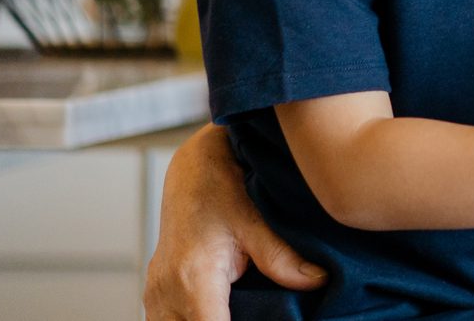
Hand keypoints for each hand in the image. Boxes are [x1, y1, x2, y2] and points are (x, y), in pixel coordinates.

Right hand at [144, 124, 326, 320]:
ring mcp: (155, 294)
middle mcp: (167, 292)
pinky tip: (223, 312)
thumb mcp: (255, 221)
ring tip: (246, 311)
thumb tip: (318, 280)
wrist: (191, 168)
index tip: (267, 320)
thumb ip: (283, 258)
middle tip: (262, 313)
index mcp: (193, 279)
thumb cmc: (219, 189)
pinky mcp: (155, 292)